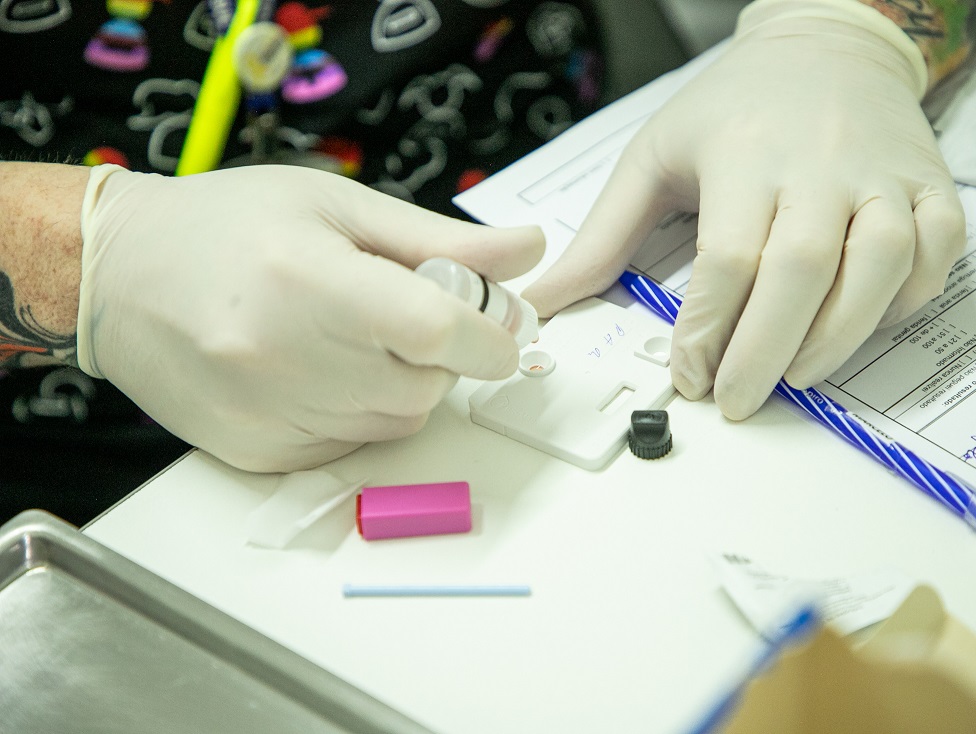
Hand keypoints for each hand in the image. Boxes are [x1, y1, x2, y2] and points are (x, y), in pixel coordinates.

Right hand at [79, 164, 543, 470]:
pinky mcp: (256, 453)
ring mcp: (266, 414)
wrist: (116, 275)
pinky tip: (319, 372)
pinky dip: (359, 414)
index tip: (500, 326)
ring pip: (395, 422)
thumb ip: (438, 240)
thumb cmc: (227, 226)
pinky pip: (351, 447)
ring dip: (401, 385)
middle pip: (425, 385)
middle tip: (407, 317)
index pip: (436, 330)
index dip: (488, 334)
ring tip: (350, 338)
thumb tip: (526, 251)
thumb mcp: (335, 205)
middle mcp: (282, 356)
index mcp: (308, 279)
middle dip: (442, 356)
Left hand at [522, 0, 964, 419]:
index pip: (729, 257)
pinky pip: (937, 252)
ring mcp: (884, 175)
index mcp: (745, 155)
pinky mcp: (930, 185)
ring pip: (882, 265)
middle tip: (739, 401)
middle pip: (804, 269)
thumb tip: (545, 300)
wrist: (826, 44)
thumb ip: (602, 236)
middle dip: (767, 351)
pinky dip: (906, 300)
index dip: (708, 330)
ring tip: (797, 377)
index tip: (689, 376)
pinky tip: (862, 325)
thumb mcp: (652, 157)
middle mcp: (821, 165)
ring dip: (840, 336)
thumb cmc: (733, 107)